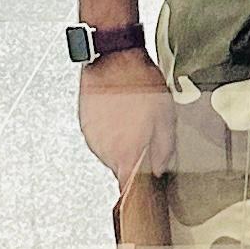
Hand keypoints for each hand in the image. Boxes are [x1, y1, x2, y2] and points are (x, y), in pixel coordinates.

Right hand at [77, 50, 175, 177]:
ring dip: (119, 143)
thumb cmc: (140, 85)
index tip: (141, 188)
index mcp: (127, 153)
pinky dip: (108, 130)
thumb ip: (164, 150)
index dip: (136, 189)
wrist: (114, 59)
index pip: (127, 187)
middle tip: (143, 136)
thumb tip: (160, 168)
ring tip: (130, 119)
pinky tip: (118, 113)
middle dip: (131, 158)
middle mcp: (105, 150)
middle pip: (118, 167)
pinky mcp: (84, 123)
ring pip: (108, 152)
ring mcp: (92, 137)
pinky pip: (98, 137)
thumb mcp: (166, 118)